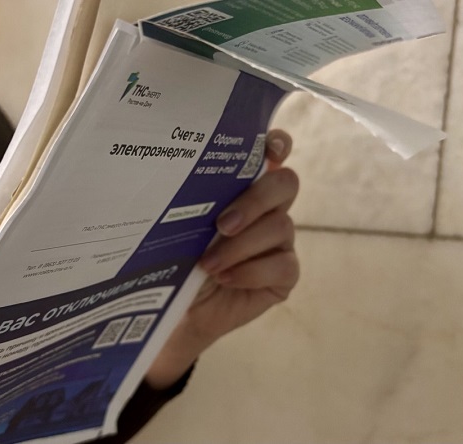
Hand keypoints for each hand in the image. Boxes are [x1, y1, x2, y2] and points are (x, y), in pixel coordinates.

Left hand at [146, 129, 299, 388]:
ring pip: (281, 226)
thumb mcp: (181, 224)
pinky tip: (225, 278)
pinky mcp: (284, 274)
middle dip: (255, 201)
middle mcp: (268, 208)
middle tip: (221, 224)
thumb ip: (195, 198)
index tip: (269, 150)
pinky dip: (250, 271)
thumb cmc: (177, 258)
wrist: (178, 307)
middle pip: (285, 183)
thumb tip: (182, 174)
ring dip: (241, 246)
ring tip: (208, 263)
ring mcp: (280, 241)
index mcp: (244, 186)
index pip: (274, 152)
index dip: (277, 144)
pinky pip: (282, 265)